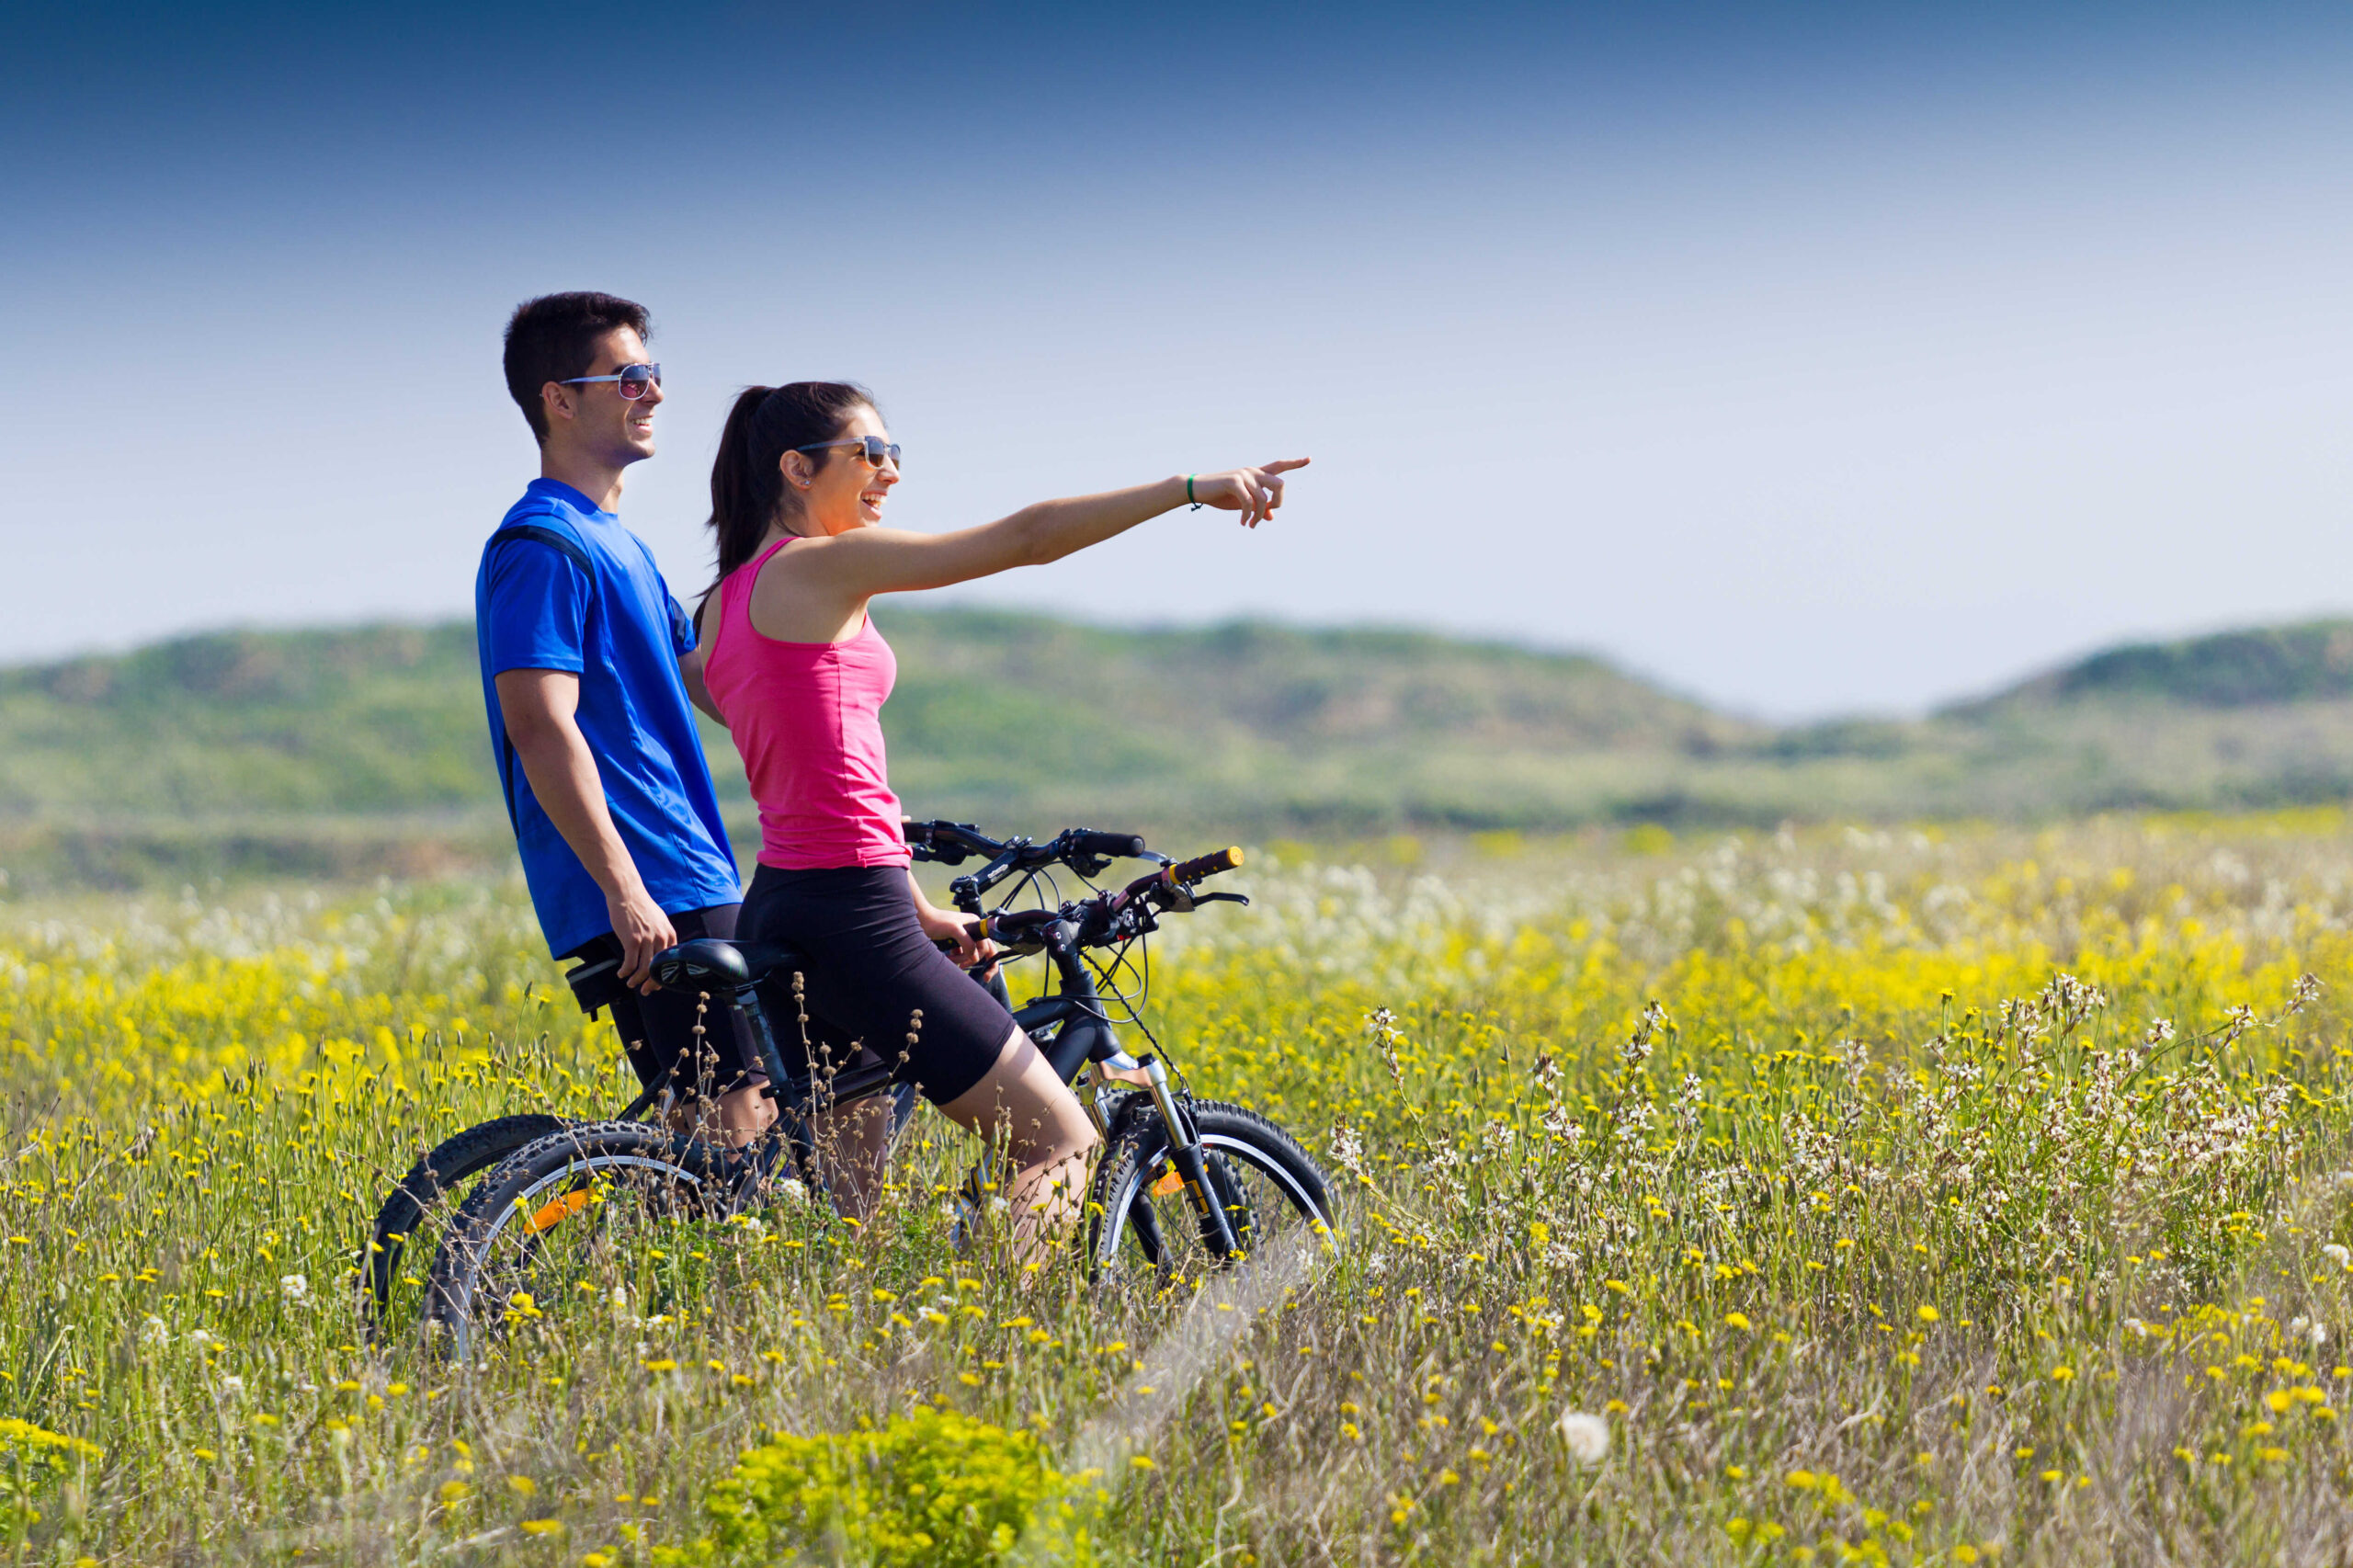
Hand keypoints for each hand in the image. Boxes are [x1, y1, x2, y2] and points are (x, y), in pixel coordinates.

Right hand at [607, 884, 678, 993]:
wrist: (627, 894)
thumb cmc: (641, 907)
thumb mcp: (659, 921)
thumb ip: (662, 936)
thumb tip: (661, 952)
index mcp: (669, 934)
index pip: (670, 962)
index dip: (664, 975)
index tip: (656, 982)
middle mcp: (661, 939)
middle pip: (659, 969)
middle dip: (652, 984)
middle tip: (646, 991)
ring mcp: (647, 940)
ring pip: (644, 969)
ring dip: (637, 980)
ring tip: (630, 984)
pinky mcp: (632, 941)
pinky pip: (630, 963)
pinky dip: (625, 972)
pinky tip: (621, 974)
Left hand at [919, 904, 999, 979]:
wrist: (920, 919)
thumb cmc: (935, 921)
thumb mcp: (954, 929)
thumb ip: (967, 942)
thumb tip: (975, 957)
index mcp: (976, 924)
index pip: (987, 946)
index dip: (989, 960)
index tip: (986, 974)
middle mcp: (973, 929)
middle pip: (983, 951)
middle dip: (975, 961)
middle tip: (976, 974)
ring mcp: (965, 936)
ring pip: (970, 953)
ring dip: (962, 960)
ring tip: (950, 960)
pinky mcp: (957, 941)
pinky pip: (962, 953)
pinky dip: (957, 958)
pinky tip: (949, 957)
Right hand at [1187, 458, 1309, 529]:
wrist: (1198, 490)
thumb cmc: (1220, 495)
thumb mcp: (1242, 503)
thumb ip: (1257, 507)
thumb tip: (1271, 517)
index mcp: (1256, 474)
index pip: (1279, 466)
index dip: (1295, 463)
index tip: (1309, 459)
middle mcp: (1253, 471)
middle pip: (1280, 485)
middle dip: (1279, 503)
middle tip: (1267, 515)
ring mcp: (1244, 475)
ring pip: (1264, 500)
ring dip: (1259, 517)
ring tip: (1250, 525)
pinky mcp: (1234, 481)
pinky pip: (1249, 502)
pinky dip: (1248, 516)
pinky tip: (1242, 522)